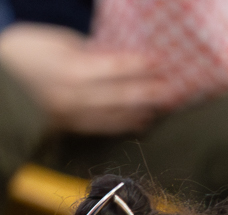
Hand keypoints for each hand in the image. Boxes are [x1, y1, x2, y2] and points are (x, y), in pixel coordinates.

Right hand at [0, 24, 168, 133]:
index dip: (140, 65)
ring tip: (165, 107)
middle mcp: (76, 96)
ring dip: (144, 111)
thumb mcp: (51, 41)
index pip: (116, 68)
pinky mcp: (70, 128)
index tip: (160, 60)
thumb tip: (112, 54)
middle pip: (123, 96)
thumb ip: (84, 49)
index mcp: (71, 69)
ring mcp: (73, 115)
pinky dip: (126, 125)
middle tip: (175, 90)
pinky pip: (104, 128)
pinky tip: (142, 122)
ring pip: (117, 116)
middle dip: (150, 92)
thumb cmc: (20, 55)